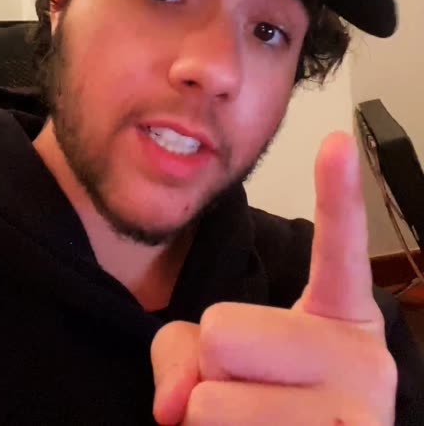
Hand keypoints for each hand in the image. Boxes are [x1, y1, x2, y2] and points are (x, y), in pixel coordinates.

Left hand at [150, 132, 397, 424]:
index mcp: (343, 314)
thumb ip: (185, 350)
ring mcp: (356, 416)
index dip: (337, 192)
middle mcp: (364, 360)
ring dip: (211, 416)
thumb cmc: (266, 400)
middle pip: (223, 331)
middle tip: (250, 389)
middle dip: (212, 364)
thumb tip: (174, 406)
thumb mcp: (227, 356)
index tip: (336, 141)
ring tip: (254, 424)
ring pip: (210, 399)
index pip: (339, 245)